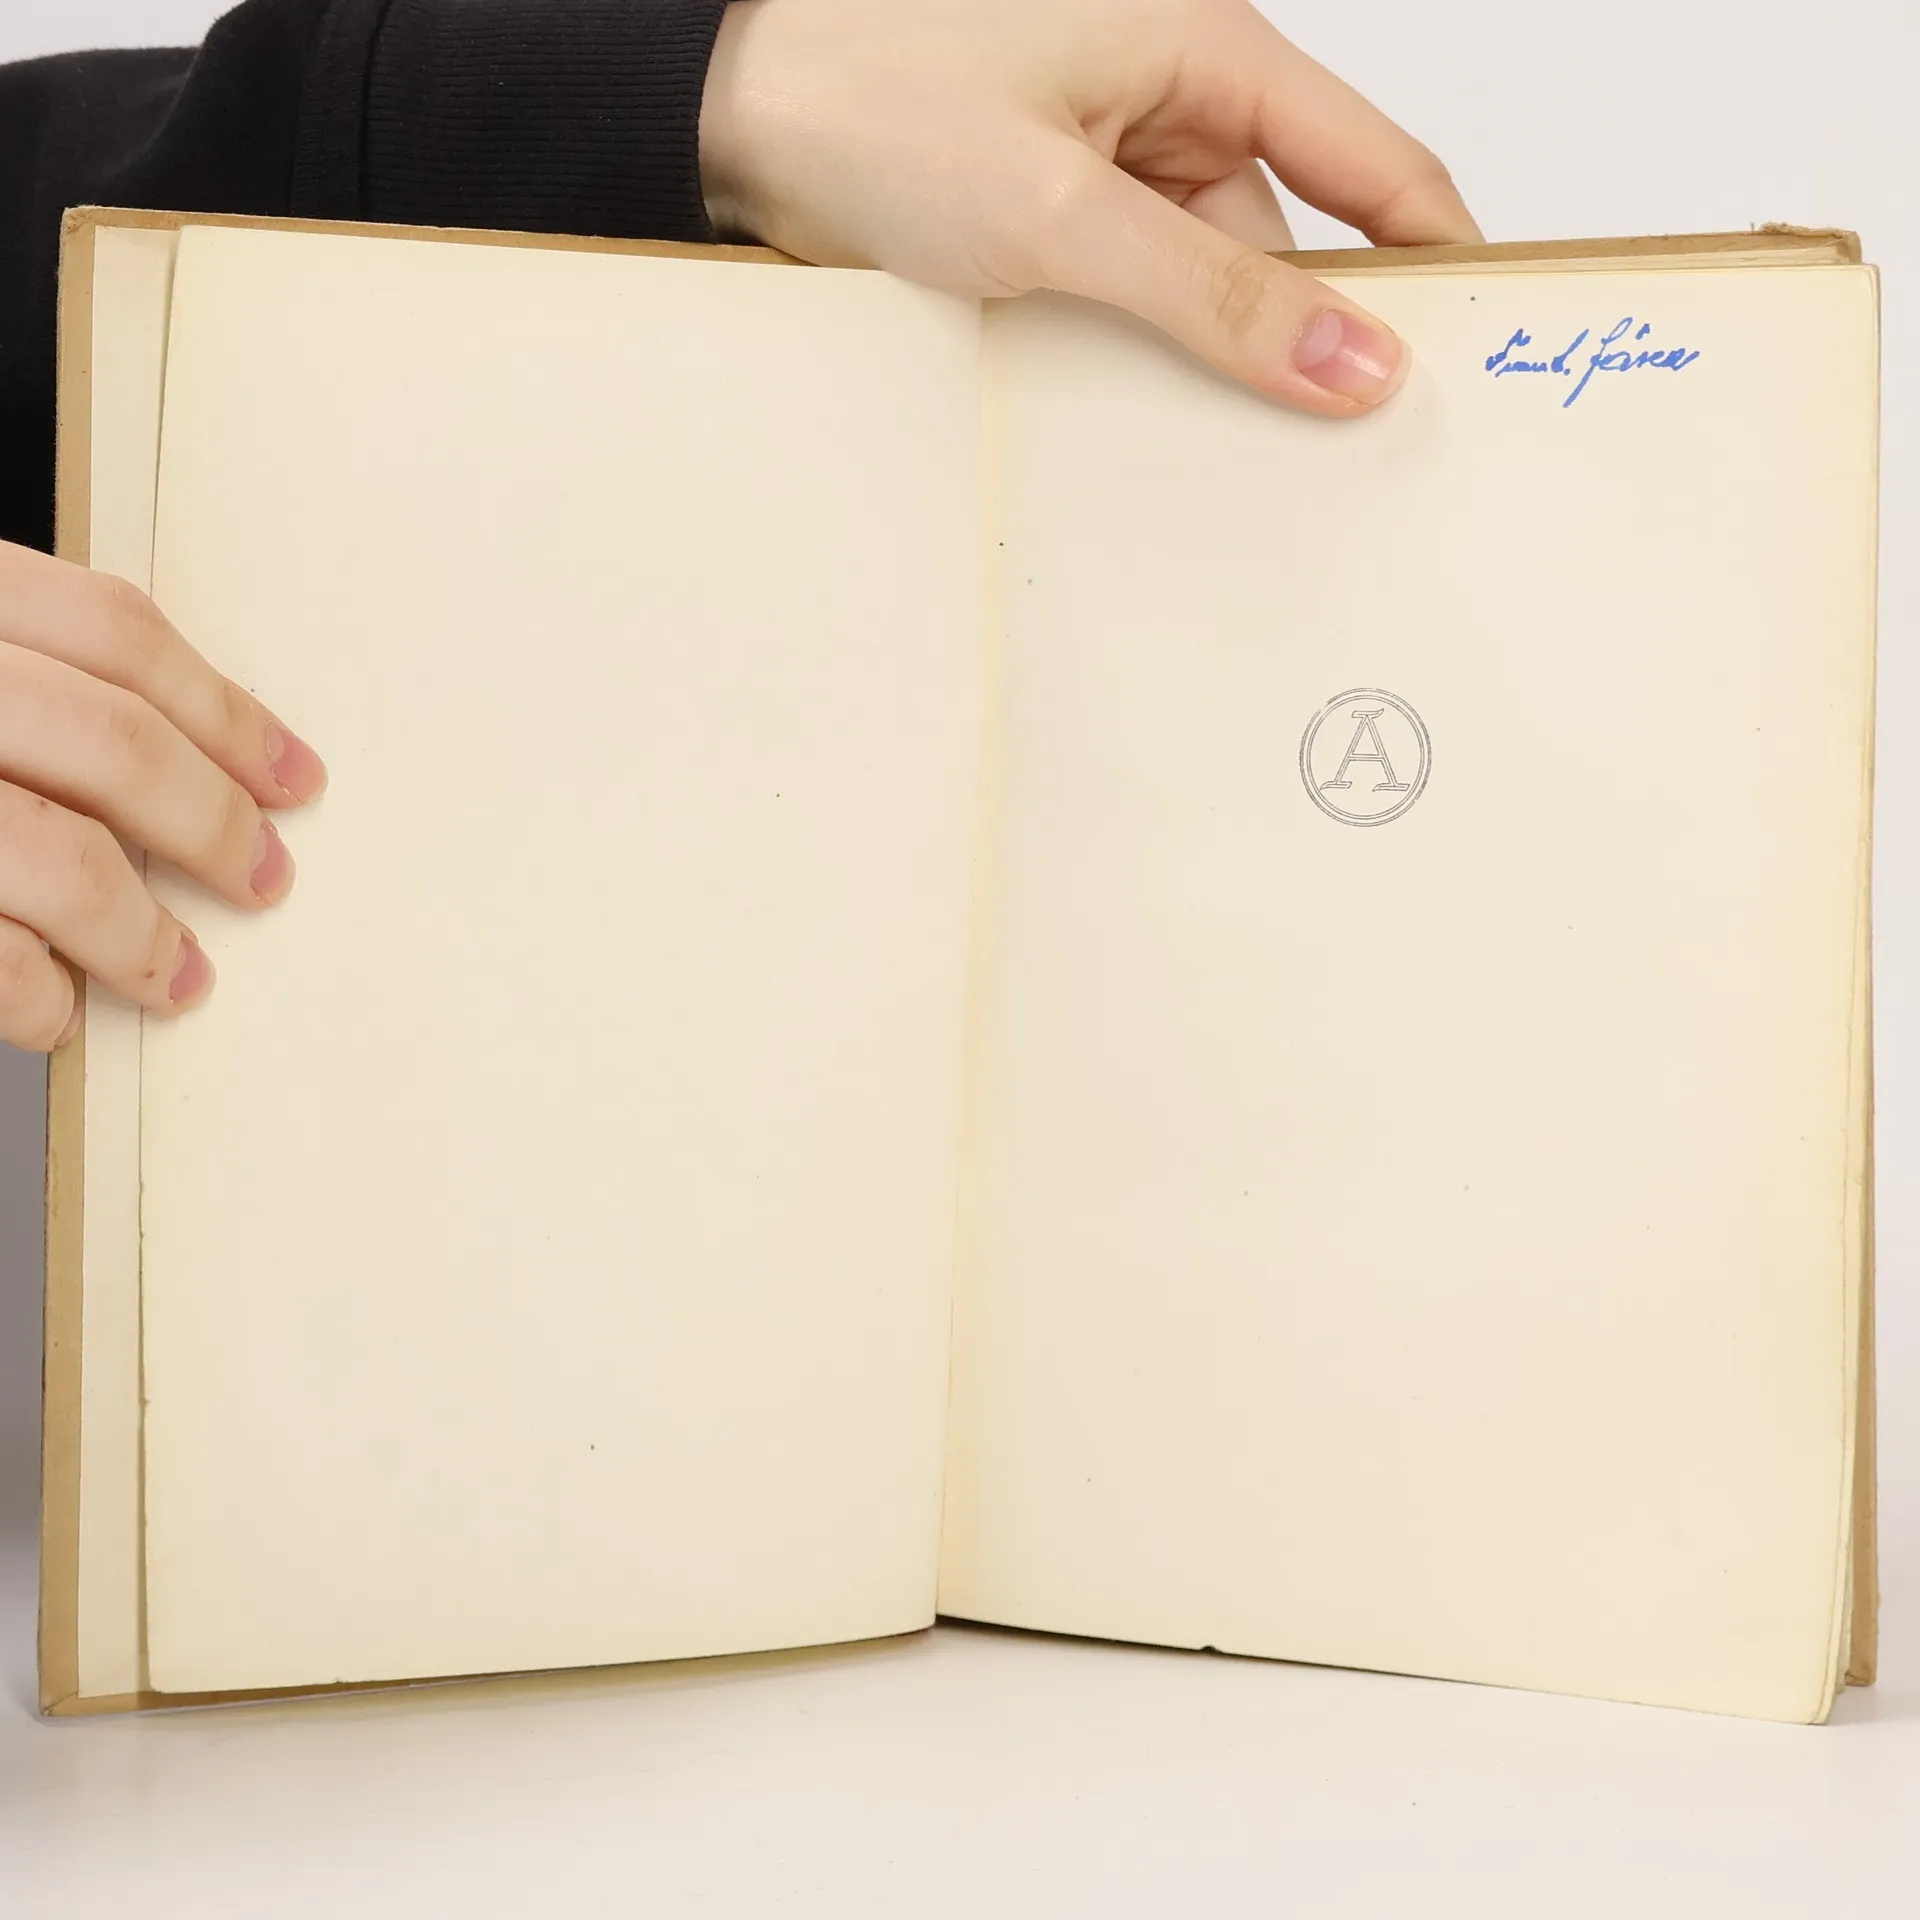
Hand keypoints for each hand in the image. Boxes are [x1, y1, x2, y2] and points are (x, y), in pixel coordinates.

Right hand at [0, 541, 324, 1051]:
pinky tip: (57, 1009)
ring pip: (61, 856)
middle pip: (112, 739)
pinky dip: (39, 994)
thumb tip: (184, 760)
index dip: (228, 712)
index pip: (115, 633)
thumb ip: (32, 683)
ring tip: (178, 974)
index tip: (298, 777)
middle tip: (265, 879)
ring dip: (140, 933)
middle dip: (214, 822)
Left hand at [700, 0, 1480, 413]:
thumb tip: (1352, 361)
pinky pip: (1134, 306)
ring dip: (1205, 371)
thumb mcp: (1061, 214)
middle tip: (1338, 464)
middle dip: (1305, 347)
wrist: (724, 121)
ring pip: (1204, 291)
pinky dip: (1138, 365)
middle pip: (1291, 246)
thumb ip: (1214, 294)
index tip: (1482, 360)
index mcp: (1207, 56)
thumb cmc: (869, 102)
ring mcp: (1109, 174)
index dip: (1440, 262)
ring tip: (1211, 461)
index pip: (1379, 166)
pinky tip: (1133, 429)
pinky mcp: (1053, 228)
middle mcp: (1171, 110)